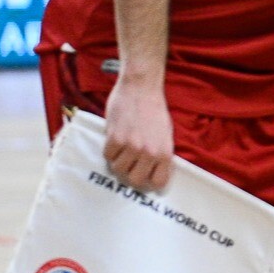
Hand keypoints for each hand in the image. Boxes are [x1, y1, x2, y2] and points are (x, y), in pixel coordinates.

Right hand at [103, 73, 173, 192]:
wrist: (141, 89)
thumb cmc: (155, 111)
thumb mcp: (166, 135)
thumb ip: (160, 154)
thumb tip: (153, 173)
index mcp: (165, 153)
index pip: (159, 183)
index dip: (151, 182)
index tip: (147, 177)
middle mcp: (149, 152)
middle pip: (135, 181)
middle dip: (131, 176)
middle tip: (130, 167)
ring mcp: (131, 146)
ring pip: (118, 170)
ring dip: (118, 163)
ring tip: (122, 153)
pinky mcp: (114, 138)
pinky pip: (107, 156)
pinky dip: (109, 152)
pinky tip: (115, 142)